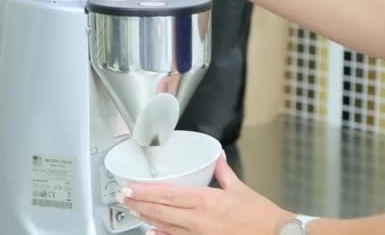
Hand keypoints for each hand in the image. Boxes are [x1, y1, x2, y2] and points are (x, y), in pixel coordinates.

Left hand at [116, 152, 292, 234]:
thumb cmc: (261, 217)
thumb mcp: (240, 189)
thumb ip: (223, 172)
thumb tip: (216, 156)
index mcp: (207, 201)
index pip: (168, 194)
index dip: (145, 192)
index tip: (130, 187)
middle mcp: (199, 221)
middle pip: (160, 212)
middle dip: (139, 204)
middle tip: (123, 198)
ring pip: (165, 228)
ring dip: (147, 218)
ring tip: (133, 211)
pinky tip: (152, 232)